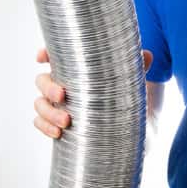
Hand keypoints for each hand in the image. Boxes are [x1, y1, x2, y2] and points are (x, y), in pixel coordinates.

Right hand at [32, 47, 153, 139]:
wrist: (135, 133)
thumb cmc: (129, 100)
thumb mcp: (134, 84)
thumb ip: (137, 68)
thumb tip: (147, 55)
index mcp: (77, 70)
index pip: (55, 57)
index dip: (44, 54)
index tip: (41, 58)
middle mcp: (64, 85)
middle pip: (42, 80)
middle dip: (47, 86)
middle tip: (62, 95)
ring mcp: (58, 106)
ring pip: (39, 103)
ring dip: (48, 112)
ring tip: (66, 122)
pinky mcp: (59, 126)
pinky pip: (40, 123)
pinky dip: (45, 127)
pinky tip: (58, 133)